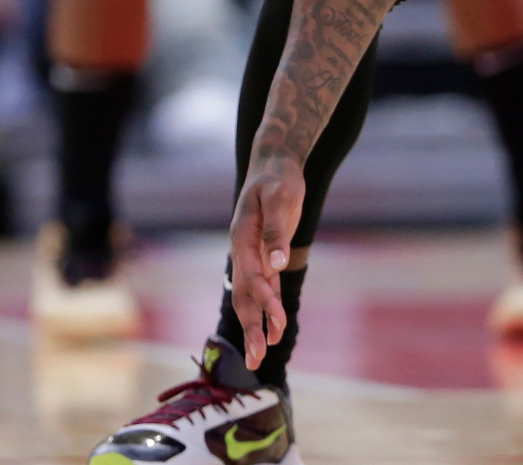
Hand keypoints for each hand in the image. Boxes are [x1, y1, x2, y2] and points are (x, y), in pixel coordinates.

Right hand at [228, 153, 305, 368]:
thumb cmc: (277, 177)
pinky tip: (276, 330)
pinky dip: (269, 310)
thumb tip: (278, 264)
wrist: (274, 162)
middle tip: (255, 360)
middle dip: (250, 328)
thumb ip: (276, 231)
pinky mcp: (266, 255)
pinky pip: (265, 289)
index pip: (251, 276)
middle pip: (244, 295)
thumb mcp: (279, 197)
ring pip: (251, 297)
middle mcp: (243, 250)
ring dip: (256, 326)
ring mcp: (253, 255)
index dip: (264, 300)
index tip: (277, 321)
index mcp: (242, 237)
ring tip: (260, 358)